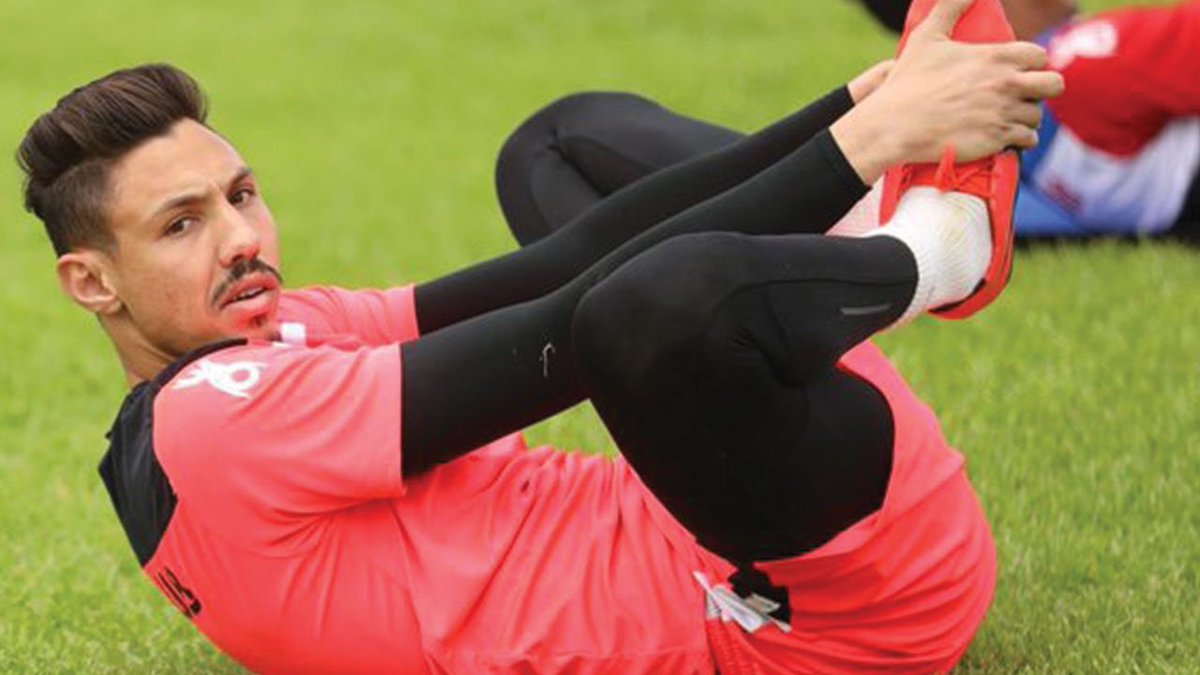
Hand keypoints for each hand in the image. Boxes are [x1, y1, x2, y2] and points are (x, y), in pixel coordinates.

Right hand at [831, 0, 1064, 183]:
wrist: (895, 125)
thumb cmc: (908, 81)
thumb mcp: (927, 36)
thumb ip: (950, 7)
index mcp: (996, 56)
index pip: (1040, 56)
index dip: (1032, 64)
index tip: (1020, 72)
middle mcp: (1006, 83)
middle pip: (1053, 85)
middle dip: (1041, 90)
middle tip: (1022, 96)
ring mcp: (1003, 112)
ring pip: (1037, 115)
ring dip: (1026, 117)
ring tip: (1009, 118)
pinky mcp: (997, 139)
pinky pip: (1027, 139)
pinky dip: (1020, 139)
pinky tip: (1007, 136)